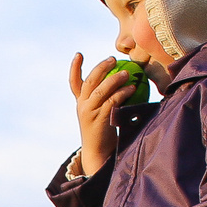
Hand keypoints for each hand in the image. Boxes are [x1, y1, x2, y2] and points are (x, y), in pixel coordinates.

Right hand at [67, 53, 138, 177]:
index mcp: (80, 102)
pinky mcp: (99, 119)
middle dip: (100, 67)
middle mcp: (82, 105)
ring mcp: (89, 112)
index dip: (75, 67)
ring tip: (127, 73)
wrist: (98, 152)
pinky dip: (122, 93)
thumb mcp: (99, 113)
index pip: (74, 82)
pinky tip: (132, 88)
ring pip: (101, 90)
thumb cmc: (103, 131)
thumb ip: (105, 98)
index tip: (79, 54)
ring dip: (114, 79)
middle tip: (112, 59)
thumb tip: (123, 80)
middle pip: (89, 81)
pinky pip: (112, 101)